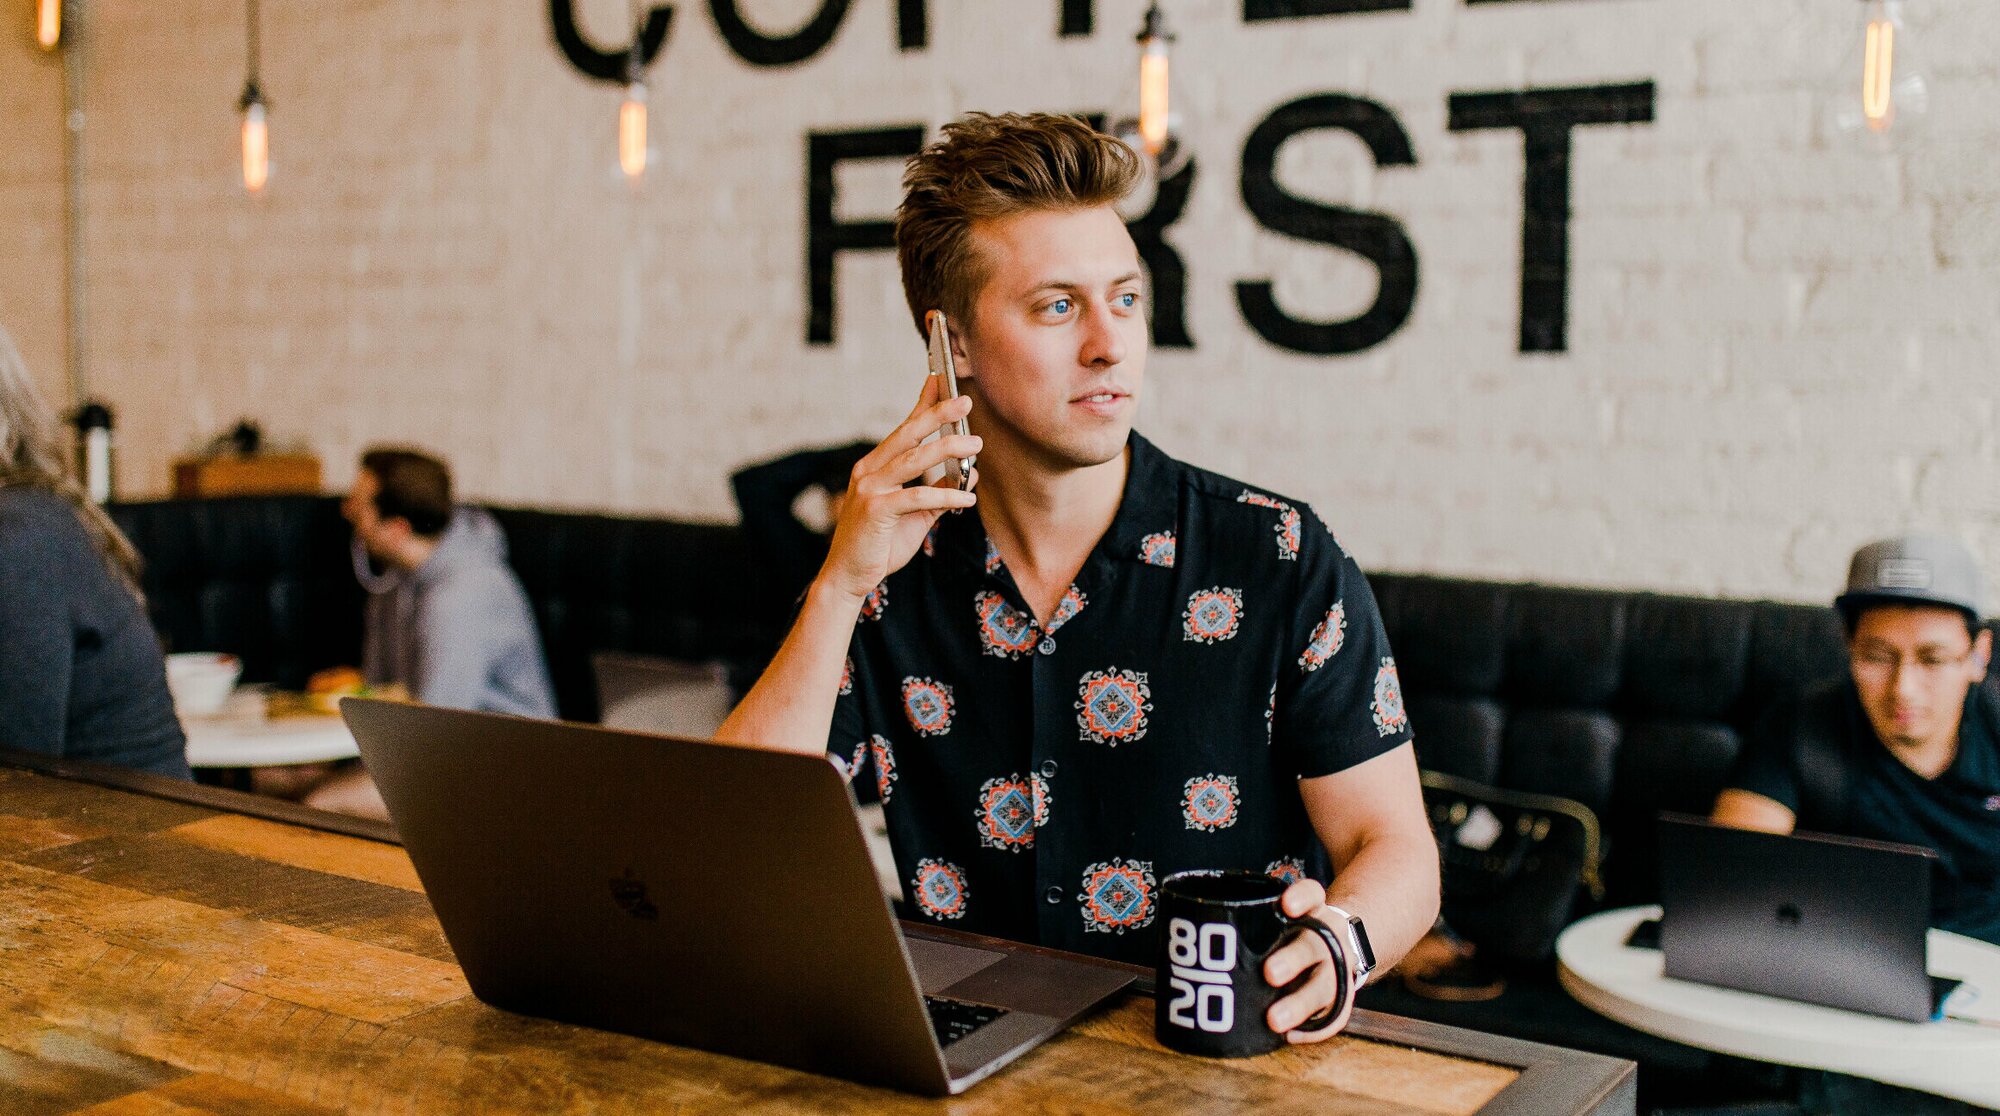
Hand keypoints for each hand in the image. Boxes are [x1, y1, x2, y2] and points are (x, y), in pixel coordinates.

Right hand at [816, 374, 980, 603]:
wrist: (848, 577)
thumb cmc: (879, 545)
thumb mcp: (915, 517)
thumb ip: (939, 494)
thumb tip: (970, 475)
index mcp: (875, 467)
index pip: (903, 429)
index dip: (923, 404)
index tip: (941, 379)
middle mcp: (868, 471)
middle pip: (908, 435)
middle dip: (938, 414)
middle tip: (965, 401)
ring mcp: (869, 489)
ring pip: (914, 460)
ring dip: (948, 450)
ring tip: (976, 446)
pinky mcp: (875, 510)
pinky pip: (917, 497)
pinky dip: (946, 496)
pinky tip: (968, 499)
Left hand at [1263, 878, 1356, 1042]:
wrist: (1338, 944)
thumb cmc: (1292, 931)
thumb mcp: (1280, 916)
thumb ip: (1250, 920)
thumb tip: (1192, 938)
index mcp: (1313, 911)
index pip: (1312, 895)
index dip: (1302, 898)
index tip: (1286, 904)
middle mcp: (1327, 938)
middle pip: (1313, 946)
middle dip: (1293, 960)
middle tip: (1269, 973)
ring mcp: (1337, 968)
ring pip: (1325, 985)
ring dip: (1300, 1003)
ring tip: (1274, 1020)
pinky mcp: (1342, 996)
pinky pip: (1336, 1016)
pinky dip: (1316, 1028)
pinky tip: (1290, 1035)